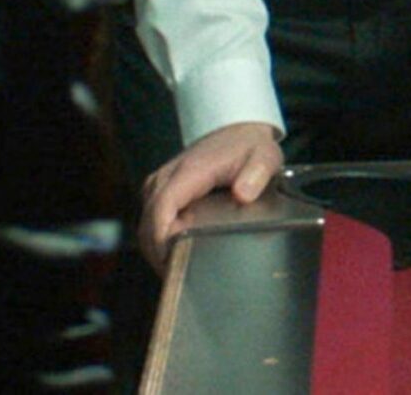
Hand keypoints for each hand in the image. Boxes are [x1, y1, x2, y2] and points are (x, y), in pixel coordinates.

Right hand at [138, 121, 282, 271]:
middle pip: (148, 224)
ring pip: (145, 225)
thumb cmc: (250, 147)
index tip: (175, 264)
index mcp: (189, 171)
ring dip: (156, 250)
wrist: (237, 130)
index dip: (163, 240)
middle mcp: (166, 177)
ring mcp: (160, 184)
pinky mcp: (160, 190)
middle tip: (181, 280)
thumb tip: (243, 194)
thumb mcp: (264, 156)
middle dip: (159, 254)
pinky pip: (151, 220)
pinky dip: (158, 240)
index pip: (162, 209)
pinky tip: (176, 255)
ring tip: (179, 272)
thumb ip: (257, 173)